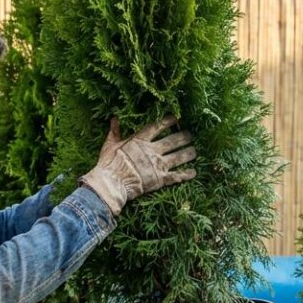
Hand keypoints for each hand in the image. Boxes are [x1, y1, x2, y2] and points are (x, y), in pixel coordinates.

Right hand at [80, 116, 196, 214]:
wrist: (112, 183)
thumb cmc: (108, 163)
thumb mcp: (110, 144)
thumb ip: (115, 131)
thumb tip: (114, 118)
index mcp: (140, 140)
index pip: (158, 126)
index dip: (169, 121)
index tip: (176, 118)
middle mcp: (153, 150)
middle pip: (174, 140)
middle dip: (184, 136)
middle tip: (189, 135)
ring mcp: (159, 165)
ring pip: (180, 156)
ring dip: (189, 153)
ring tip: (194, 151)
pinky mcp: (161, 179)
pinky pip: (178, 176)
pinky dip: (187, 174)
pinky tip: (194, 172)